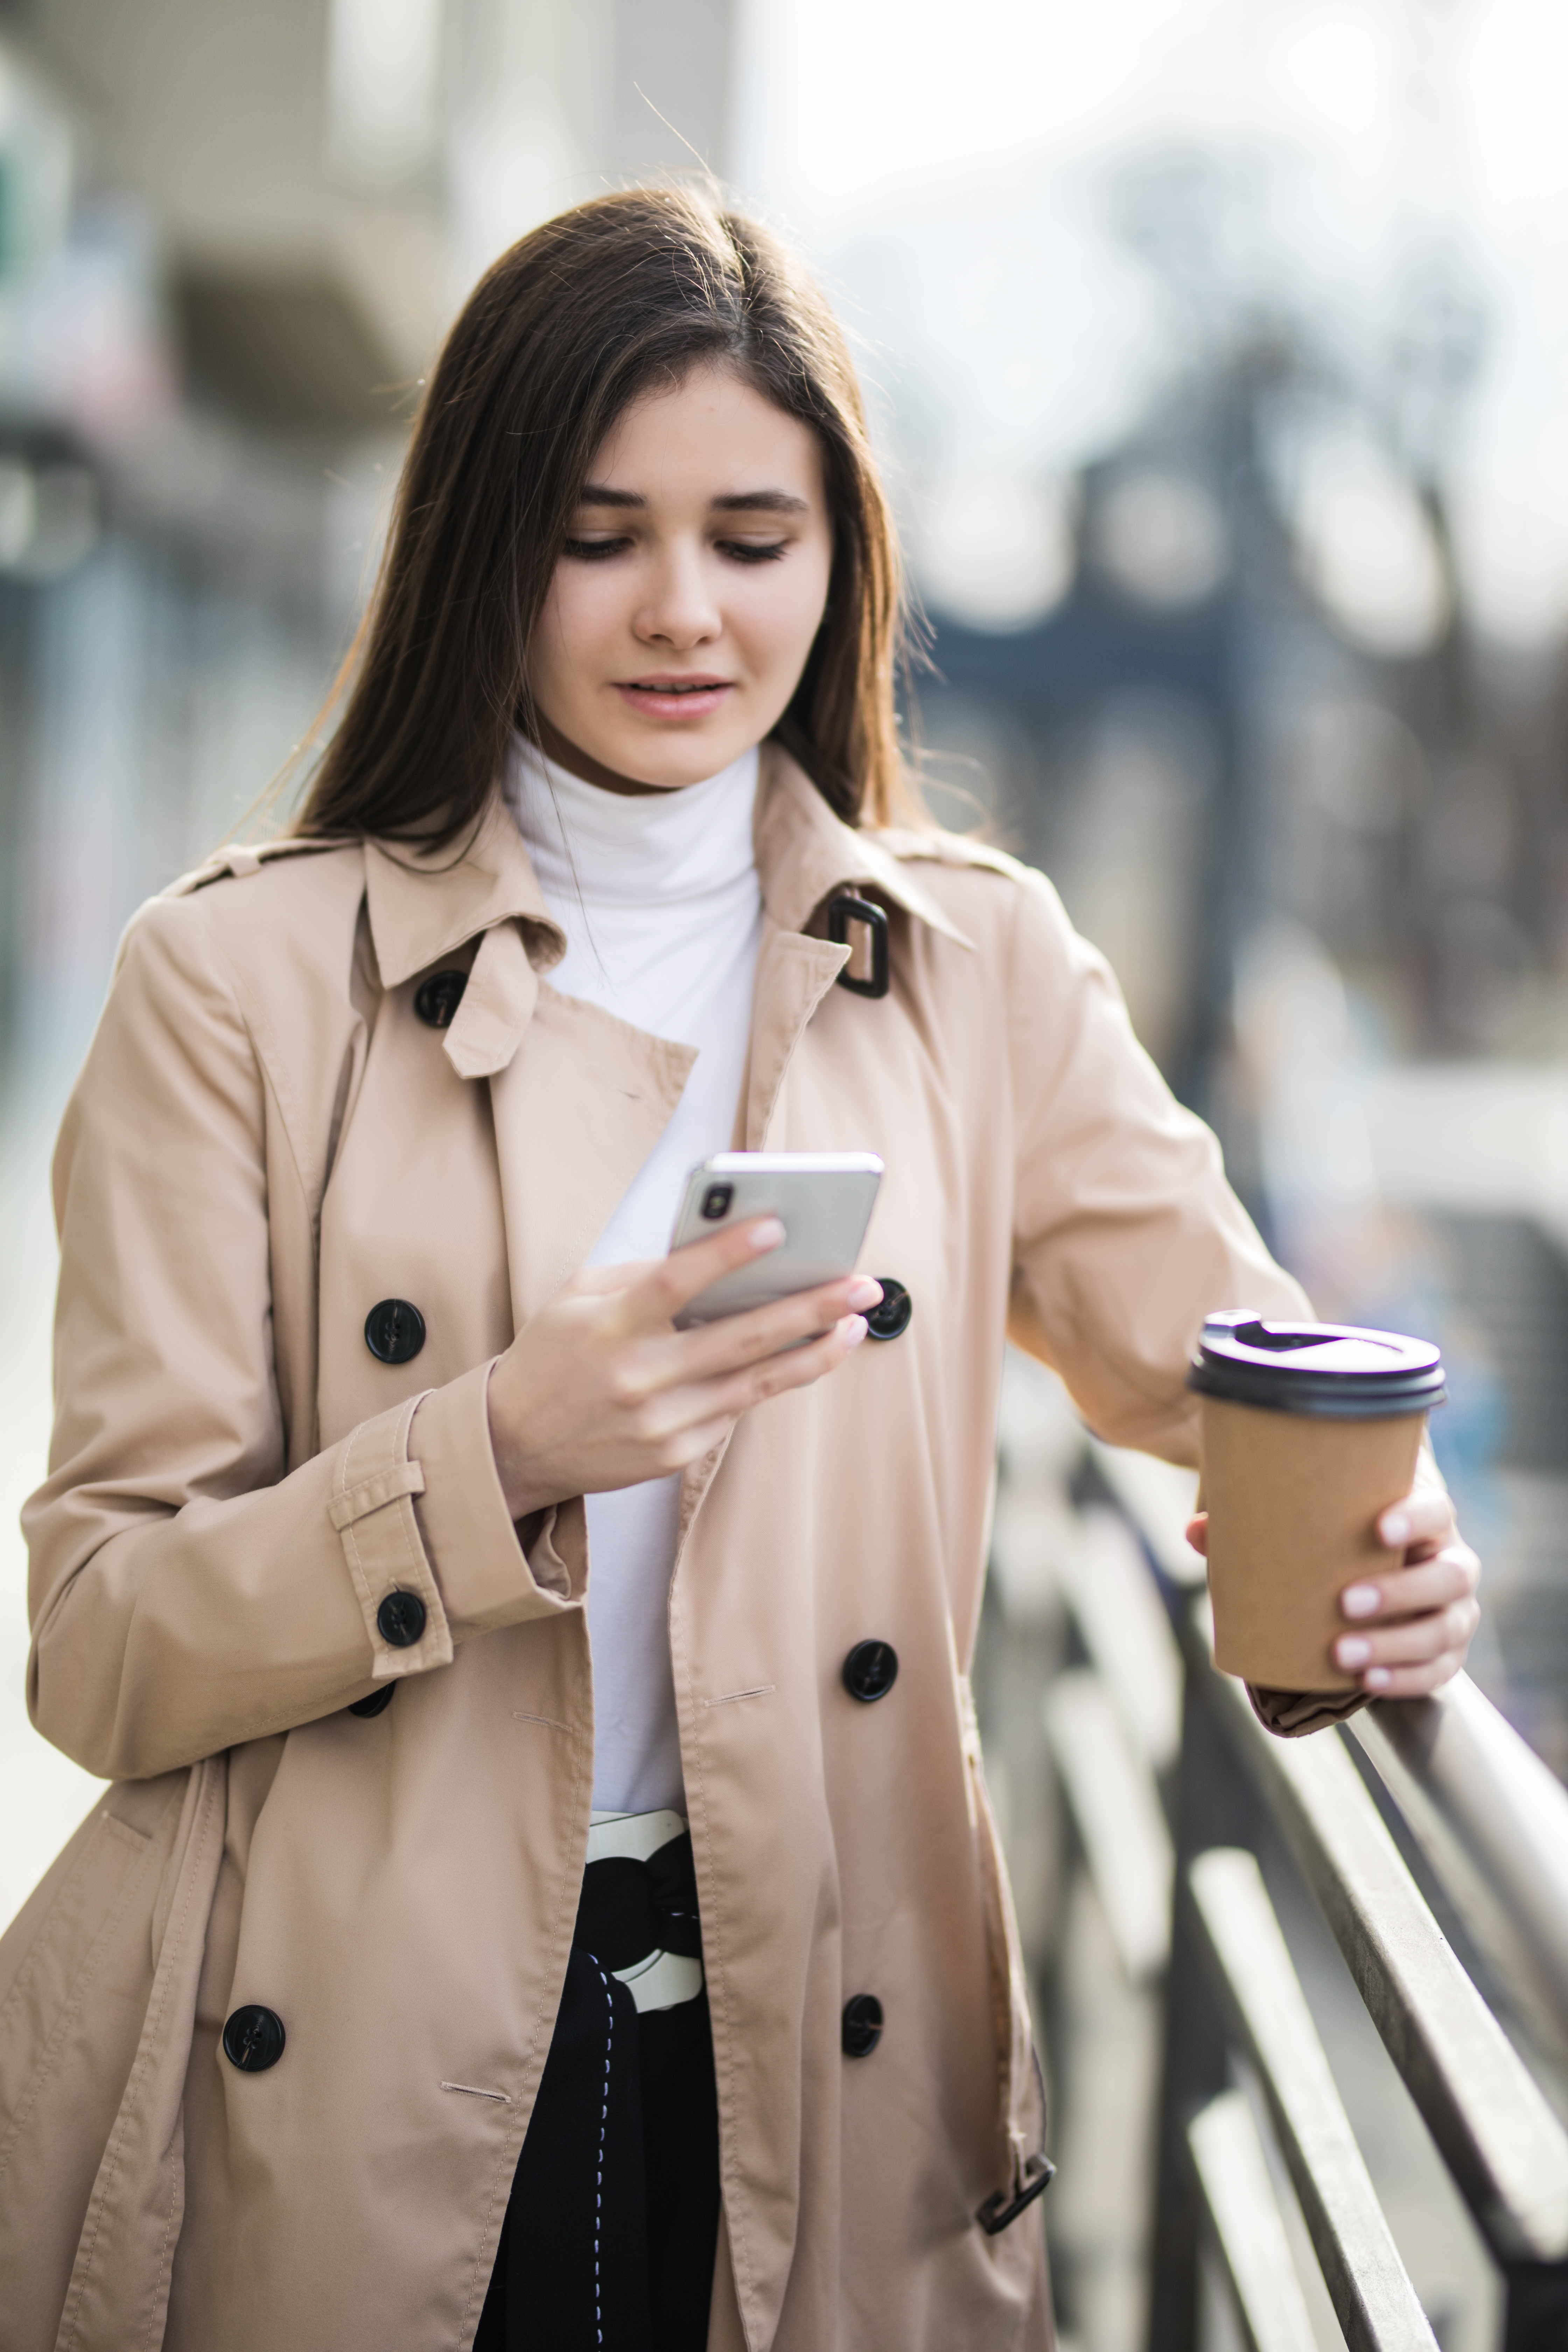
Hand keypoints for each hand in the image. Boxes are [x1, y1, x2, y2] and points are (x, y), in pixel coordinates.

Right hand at [486, 1216, 878, 1517]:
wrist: (513, 1444)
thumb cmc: (552, 1355)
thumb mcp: (577, 1297)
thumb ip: (642, 1274)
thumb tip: (718, 1255)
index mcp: (609, 1326)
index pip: (675, 1282)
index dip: (725, 1254)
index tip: (776, 1227)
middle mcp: (638, 1376)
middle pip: (739, 1337)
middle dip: (810, 1308)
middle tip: (862, 1284)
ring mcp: (660, 1422)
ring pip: (755, 1382)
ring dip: (814, 1351)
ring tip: (854, 1324)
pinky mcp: (674, 1454)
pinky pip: (736, 1410)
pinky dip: (772, 1381)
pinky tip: (804, 1356)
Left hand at [1185, 1488, 1480, 1697]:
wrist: (1371, 1582)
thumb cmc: (1335, 1545)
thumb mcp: (1308, 1531)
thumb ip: (1257, 1527)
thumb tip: (1196, 1531)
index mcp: (1425, 1520)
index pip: (1437, 1509)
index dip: (1415, 1517)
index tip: (1377, 1529)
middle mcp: (1451, 1562)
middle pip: (1448, 1575)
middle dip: (1399, 1591)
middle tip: (1344, 1603)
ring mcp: (1454, 1612)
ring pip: (1444, 1630)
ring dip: (1396, 1644)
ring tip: (1343, 1655)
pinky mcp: (1447, 1655)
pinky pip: (1439, 1673)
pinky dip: (1406, 1679)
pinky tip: (1369, 1683)